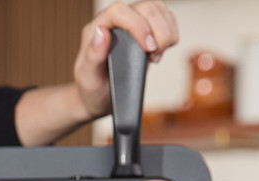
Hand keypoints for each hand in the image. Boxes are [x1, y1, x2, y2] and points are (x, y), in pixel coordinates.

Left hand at [73, 1, 179, 120]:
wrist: (100, 95)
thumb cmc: (92, 87)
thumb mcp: (87, 77)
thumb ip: (92, 55)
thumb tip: (101, 32)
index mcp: (97, 27)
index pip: (119, 11)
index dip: (138, 25)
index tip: (147, 48)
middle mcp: (116, 21)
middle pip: (145, 7)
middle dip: (158, 31)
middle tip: (153, 56)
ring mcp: (133, 22)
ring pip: (158, 10)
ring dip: (166, 32)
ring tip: (155, 55)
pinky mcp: (147, 29)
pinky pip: (167, 18)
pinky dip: (171, 33)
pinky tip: (160, 50)